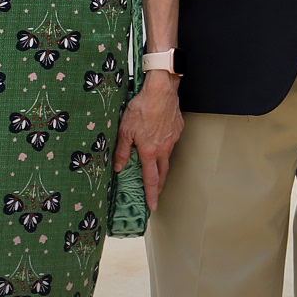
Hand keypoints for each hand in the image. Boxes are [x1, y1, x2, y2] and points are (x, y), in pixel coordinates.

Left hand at [115, 72, 183, 209]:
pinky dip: (164, 146)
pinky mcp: (178, 128)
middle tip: (155, 195)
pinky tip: (158, 139)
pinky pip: (170, 142)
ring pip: (167, 156)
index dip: (151, 194)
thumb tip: (118, 167)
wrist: (161, 90)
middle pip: (163, 172)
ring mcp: (172, 138)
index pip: (151, 179)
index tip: (152, 206)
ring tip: (153, 167)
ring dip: (161, 165)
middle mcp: (163, 148)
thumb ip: (122, 150)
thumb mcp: (124, 130)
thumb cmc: (142, 108)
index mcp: (149, 151)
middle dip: (159, 185)